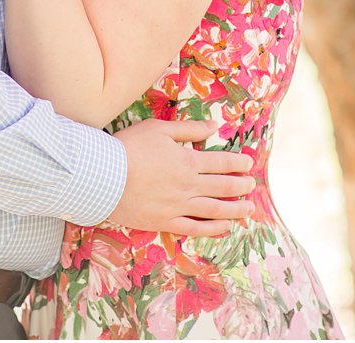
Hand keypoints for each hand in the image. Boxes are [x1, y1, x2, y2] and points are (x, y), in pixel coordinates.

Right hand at [106, 120, 255, 236]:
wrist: (102, 177)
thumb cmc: (128, 148)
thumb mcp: (159, 128)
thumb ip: (188, 129)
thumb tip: (213, 125)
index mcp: (187, 161)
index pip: (220, 162)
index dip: (237, 163)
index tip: (249, 163)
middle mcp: (187, 185)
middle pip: (222, 187)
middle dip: (240, 186)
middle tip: (252, 186)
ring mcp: (178, 206)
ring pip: (214, 210)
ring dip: (235, 209)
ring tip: (248, 210)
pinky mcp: (165, 221)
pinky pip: (195, 228)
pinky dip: (212, 228)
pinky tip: (224, 227)